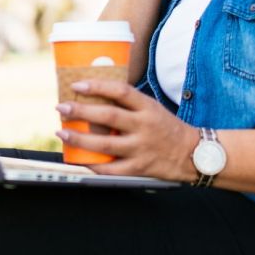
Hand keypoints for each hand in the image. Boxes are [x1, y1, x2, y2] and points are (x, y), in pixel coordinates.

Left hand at [55, 78, 198, 181]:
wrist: (192, 154)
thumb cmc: (167, 128)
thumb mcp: (152, 108)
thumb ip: (129, 104)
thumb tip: (95, 94)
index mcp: (148, 107)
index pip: (121, 91)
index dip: (97, 86)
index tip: (77, 85)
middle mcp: (144, 126)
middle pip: (108, 116)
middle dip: (81, 111)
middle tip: (62, 108)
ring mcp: (141, 148)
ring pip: (105, 144)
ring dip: (79, 139)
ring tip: (62, 132)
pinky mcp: (139, 168)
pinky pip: (111, 168)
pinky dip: (93, 165)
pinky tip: (79, 159)